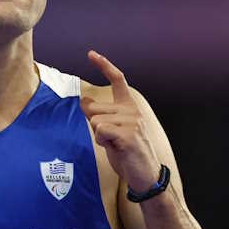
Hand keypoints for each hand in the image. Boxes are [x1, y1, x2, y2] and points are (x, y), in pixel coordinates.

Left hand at [81, 50, 161, 192]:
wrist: (145, 174)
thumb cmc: (127, 153)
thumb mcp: (112, 131)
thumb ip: (100, 116)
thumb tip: (83, 101)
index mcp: (130, 107)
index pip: (118, 80)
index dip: (104, 66)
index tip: (91, 54)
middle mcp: (132, 111)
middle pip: (93, 108)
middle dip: (93, 124)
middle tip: (109, 139)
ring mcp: (132, 122)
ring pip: (95, 121)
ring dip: (98, 136)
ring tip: (114, 145)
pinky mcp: (128, 135)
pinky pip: (100, 131)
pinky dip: (101, 141)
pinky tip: (115, 148)